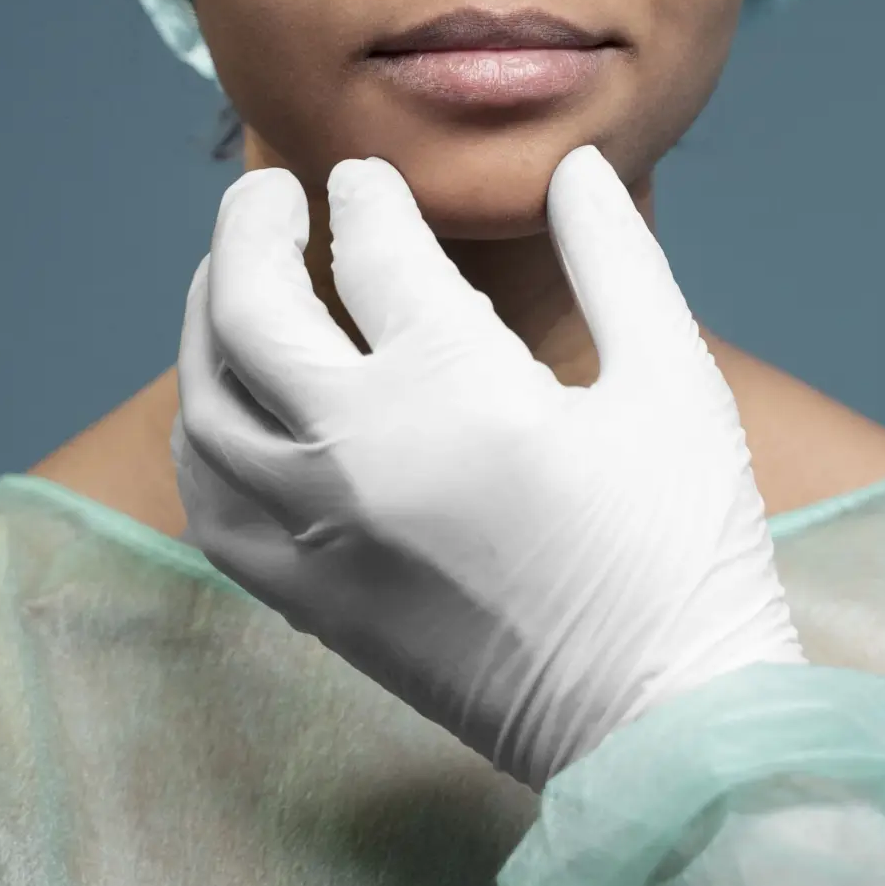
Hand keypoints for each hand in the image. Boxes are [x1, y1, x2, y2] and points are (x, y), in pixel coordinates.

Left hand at [172, 146, 803, 788]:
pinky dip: (204, 439)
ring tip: (232, 281)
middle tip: (268, 193)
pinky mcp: (313, 602)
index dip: (366, 197)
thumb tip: (571, 166)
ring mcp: (320, 536)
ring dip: (208, 324)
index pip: (372, 250)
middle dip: (248, 229)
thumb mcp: (671, 380)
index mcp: (456, 388)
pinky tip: (230, 407)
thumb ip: (615, 258)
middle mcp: (359, 455)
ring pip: (208, 405)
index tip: (368, 178)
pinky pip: (213, 507)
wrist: (661, 719)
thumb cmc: (680, 549)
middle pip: (250, 309)